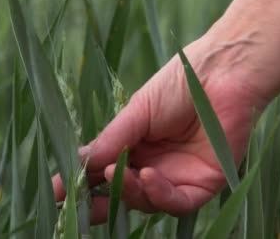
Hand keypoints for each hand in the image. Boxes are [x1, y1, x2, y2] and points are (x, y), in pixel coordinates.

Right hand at [52, 31, 267, 223]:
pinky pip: (177, 202)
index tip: (57, 190)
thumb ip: (111, 140)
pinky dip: (159, 194)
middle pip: (124, 194)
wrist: (223, 72)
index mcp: (137, 145)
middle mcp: (156, 164)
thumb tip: (80, 164)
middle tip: (78, 206)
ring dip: (129, 192)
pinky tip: (148, 176)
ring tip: (118, 174)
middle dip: (100, 203)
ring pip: (148, 202)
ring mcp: (179, 176)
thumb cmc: (180, 84)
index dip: (82, 182)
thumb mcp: (137, 113)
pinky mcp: (205, 184)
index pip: (105, 170)